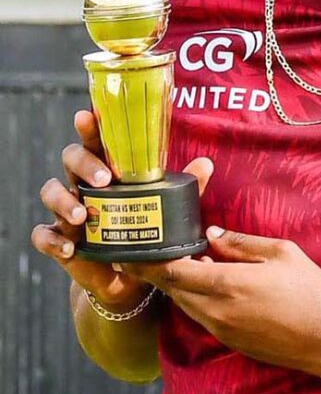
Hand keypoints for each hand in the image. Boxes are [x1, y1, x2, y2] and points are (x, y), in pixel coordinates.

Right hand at [32, 109, 212, 310]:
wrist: (129, 278)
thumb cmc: (144, 230)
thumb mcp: (163, 208)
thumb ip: (182, 187)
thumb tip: (205, 163)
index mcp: (106, 169)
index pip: (95, 141)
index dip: (89, 127)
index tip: (88, 115)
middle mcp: (82, 184)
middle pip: (71, 159)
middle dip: (83, 164)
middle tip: (104, 179)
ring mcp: (66, 211)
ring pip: (50, 192)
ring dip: (64, 200)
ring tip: (82, 216)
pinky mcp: (59, 239)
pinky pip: (43, 234)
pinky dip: (53, 240)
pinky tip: (70, 247)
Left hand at [131, 229, 320, 374]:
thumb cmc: (309, 292)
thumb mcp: (282, 253)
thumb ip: (241, 243)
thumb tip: (212, 234)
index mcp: (227, 284)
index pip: (172, 273)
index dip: (147, 262)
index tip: (130, 253)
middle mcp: (217, 310)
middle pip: (173, 290)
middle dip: (159, 271)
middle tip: (150, 252)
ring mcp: (221, 329)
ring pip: (185, 304)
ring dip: (179, 285)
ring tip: (184, 263)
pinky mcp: (229, 341)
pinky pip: (200, 316)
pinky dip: (195, 298)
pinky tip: (208, 284)